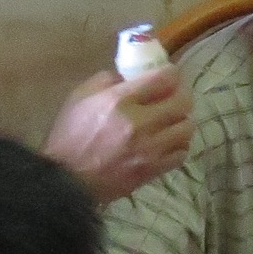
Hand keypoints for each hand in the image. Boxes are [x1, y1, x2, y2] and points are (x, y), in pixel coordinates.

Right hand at [42, 65, 193, 204]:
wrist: (66, 180)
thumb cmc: (69, 135)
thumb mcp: (80, 97)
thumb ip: (107, 80)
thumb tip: (131, 76)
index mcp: (120, 100)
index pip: (164, 78)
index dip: (172, 73)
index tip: (170, 75)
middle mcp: (140, 122)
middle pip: (183, 102)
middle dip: (182, 95)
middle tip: (175, 96)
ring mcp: (150, 148)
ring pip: (187, 128)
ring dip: (182, 121)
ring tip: (171, 121)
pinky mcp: (152, 169)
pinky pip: (181, 153)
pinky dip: (178, 146)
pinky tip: (167, 143)